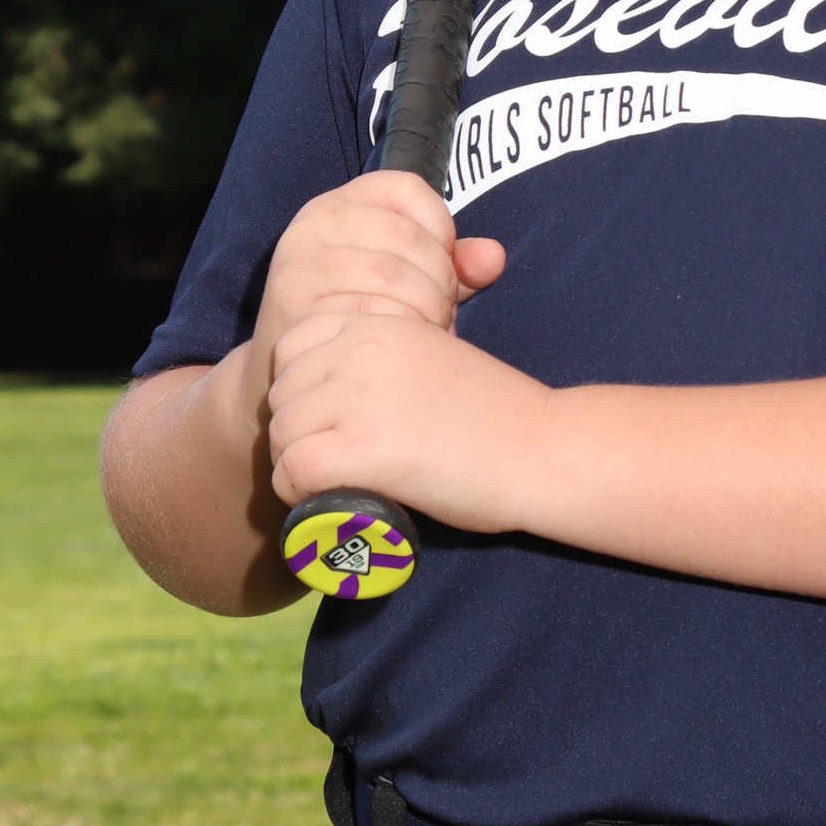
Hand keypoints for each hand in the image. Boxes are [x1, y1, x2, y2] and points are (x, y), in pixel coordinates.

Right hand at [243, 173, 503, 419]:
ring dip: (426, 311)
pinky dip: (401, 334)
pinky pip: (370, 315)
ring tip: (426, 332)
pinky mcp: (295, 306)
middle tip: (442, 315)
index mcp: (341, 202)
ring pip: (394, 276)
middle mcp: (313, 223)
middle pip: (408, 237)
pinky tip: (402, 347)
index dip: (441, 230)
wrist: (290, 370)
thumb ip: (452, 263)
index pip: (409, 190)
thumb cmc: (359, 315)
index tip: (442, 268)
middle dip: (441, 282)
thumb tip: (494, 257)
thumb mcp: (406, 278)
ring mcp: (300, 263)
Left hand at [266, 309, 552, 534]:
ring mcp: (359, 396)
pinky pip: (293, 468)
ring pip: (282, 432)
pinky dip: (298, 492)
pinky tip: (325, 501)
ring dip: (297, 464)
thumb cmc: (499, 416)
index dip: (301, 387)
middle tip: (332, 462)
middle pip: (281, 392)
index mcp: (379, 324)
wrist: (544, 449)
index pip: (293, 345)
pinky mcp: (363, 446)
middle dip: (297, 430)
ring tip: (332, 485)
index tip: (329, 420)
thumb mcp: (436, 357)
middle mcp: (362, 350)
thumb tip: (348, 395)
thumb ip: (390, 360)